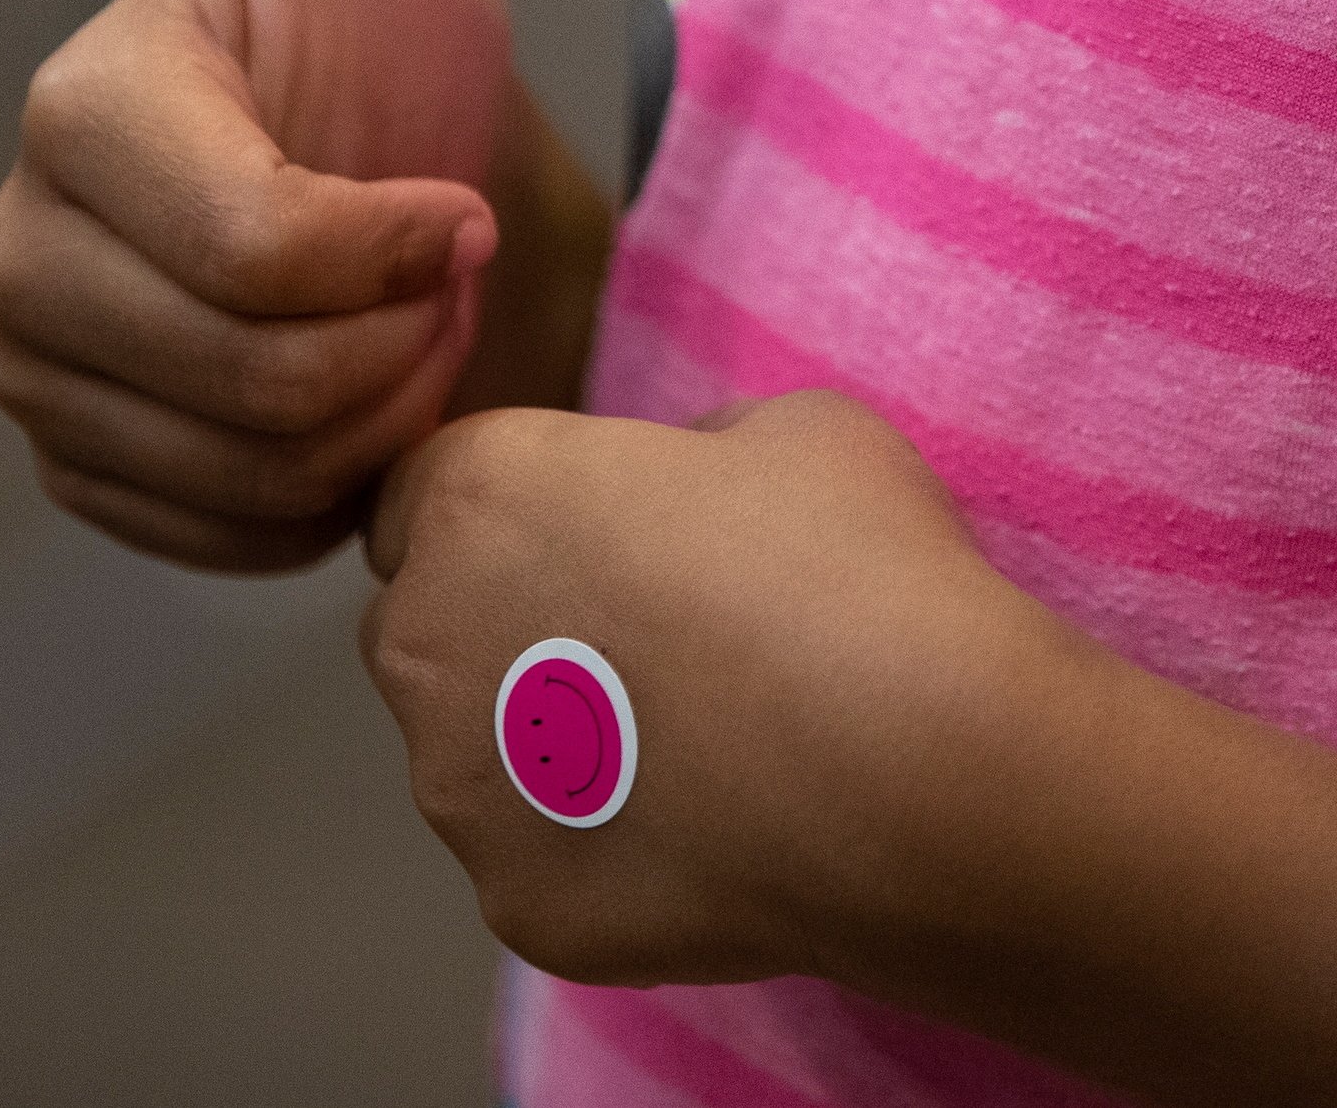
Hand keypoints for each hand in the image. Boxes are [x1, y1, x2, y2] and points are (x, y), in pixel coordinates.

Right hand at [0, 0, 515, 570]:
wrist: (430, 197)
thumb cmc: (403, 43)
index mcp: (82, 113)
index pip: (253, 251)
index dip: (392, 245)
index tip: (448, 194)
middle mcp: (22, 252)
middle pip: (253, 375)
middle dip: (391, 339)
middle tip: (428, 270)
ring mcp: (40, 379)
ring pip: (247, 466)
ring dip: (368, 413)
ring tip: (389, 327)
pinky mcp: (87, 479)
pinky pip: (223, 535)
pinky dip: (316, 488)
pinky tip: (340, 399)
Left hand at [359, 394, 1073, 989]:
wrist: (914, 771)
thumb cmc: (851, 569)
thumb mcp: (791, 430)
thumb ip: (692, 454)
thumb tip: (679, 507)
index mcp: (481, 496)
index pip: (422, 491)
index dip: (511, 509)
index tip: (591, 534)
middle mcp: (428, 640)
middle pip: (427, 627)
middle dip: (504, 629)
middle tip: (653, 643)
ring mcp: (464, 791)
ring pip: (478, 759)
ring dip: (554, 748)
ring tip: (703, 750)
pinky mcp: (518, 906)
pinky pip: (546, 864)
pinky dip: (608, 851)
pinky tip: (719, 833)